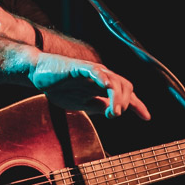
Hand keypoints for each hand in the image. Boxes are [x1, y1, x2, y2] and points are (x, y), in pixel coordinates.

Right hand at [30, 53, 150, 120]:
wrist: (38, 74)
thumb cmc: (59, 87)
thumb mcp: (81, 104)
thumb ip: (97, 107)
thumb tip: (113, 112)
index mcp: (102, 86)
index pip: (126, 94)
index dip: (137, 105)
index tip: (146, 117)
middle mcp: (101, 77)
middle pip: (125, 86)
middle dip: (127, 102)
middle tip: (115, 115)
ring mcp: (91, 71)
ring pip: (114, 81)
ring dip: (117, 97)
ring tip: (114, 111)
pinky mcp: (79, 68)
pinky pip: (96, 71)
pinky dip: (104, 78)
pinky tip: (108, 87)